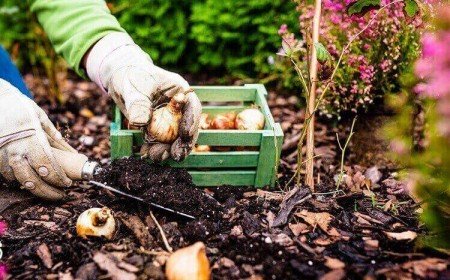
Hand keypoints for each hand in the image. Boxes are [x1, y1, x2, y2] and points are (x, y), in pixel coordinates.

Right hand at [0, 79, 77, 199]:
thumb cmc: (19, 107)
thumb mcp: (40, 117)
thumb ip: (54, 136)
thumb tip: (71, 152)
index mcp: (31, 138)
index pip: (47, 165)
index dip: (58, 178)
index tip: (67, 183)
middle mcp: (16, 149)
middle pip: (32, 179)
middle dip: (48, 191)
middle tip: (60, 194)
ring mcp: (2, 154)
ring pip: (17, 180)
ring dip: (33, 188)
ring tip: (46, 190)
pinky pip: (5, 174)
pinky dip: (17, 180)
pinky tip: (28, 181)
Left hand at [86, 32, 201, 161]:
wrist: (119, 77)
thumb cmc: (130, 75)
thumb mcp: (133, 87)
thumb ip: (138, 104)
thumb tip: (141, 122)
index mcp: (179, 91)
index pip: (192, 106)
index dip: (192, 121)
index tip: (185, 134)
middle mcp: (178, 107)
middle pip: (187, 127)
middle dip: (182, 143)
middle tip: (176, 155)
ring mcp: (169, 119)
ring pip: (174, 138)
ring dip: (167, 150)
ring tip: (156, 156)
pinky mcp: (158, 128)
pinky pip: (160, 141)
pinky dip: (154, 149)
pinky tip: (146, 154)